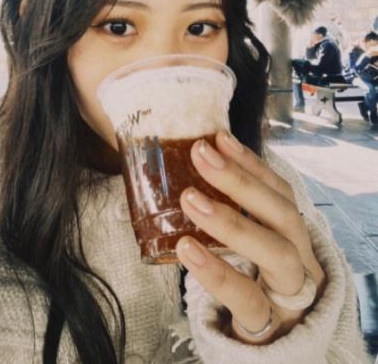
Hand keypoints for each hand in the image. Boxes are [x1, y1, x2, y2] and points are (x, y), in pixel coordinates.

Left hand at [175, 130, 325, 344]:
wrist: (270, 352)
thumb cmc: (251, 291)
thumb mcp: (244, 252)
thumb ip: (225, 220)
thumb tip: (179, 175)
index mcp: (293, 239)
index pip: (280, 193)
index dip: (251, 164)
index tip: (218, 137)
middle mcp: (301, 261)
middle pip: (284, 215)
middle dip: (242, 181)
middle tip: (200, 153)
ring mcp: (291, 295)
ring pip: (277, 253)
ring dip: (233, 222)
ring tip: (189, 200)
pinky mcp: (270, 326)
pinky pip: (248, 298)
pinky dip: (218, 272)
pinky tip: (188, 250)